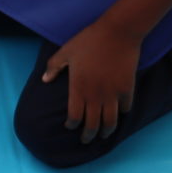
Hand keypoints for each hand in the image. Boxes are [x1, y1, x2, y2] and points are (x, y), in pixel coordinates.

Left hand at [40, 18, 142, 143]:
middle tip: (86, 140)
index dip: (72, 125)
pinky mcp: (127, 89)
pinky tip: (119, 114)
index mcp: (78, 89)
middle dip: (88, 136)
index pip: (74, 116)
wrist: (117, 32)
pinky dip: (122, 113)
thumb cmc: (89, 40)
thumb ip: (54, 66)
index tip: (70, 126)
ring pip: (110, 122)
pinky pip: (125, 108)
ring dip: (106, 131)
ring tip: (103, 135)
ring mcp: (112, 94)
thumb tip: (45, 80)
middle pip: (92, 125)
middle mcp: (95, 96)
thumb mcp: (66, 51)